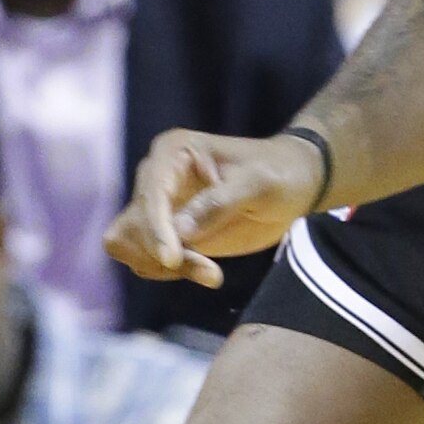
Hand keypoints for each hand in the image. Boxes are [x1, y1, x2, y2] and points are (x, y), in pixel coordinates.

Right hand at [102, 128, 324, 285]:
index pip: (150, 193)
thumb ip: (221, 202)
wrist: (294, 184)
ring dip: (162, 267)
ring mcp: (158, 206)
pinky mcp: (165, 233)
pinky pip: (145, 258)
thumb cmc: (280, 173)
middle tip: (209, 273)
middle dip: (164, 253)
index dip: (156, 229)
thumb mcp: (260, 182)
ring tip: (209, 272)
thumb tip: (179, 231)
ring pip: (129, 244)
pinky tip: (204, 271)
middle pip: (132, 223)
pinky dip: (167, 272)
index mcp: (174, 151)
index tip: (172, 260)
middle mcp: (156, 176)